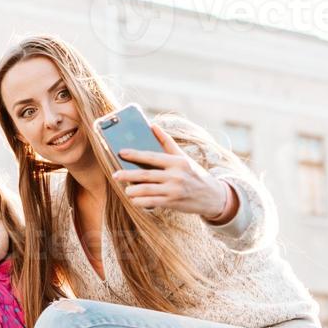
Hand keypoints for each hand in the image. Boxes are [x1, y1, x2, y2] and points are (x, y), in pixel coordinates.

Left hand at [114, 124, 232, 219]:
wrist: (212, 196)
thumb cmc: (195, 174)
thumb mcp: (184, 157)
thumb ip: (167, 142)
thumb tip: (152, 125)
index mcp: (178, 161)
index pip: (152, 156)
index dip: (135, 154)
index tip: (121, 152)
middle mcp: (176, 175)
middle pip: (146, 175)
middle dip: (128, 175)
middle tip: (115, 175)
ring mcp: (174, 190)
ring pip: (147, 190)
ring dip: (133, 190)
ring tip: (125, 189)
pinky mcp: (173, 203)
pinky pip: (152, 202)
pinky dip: (140, 202)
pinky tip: (134, 200)